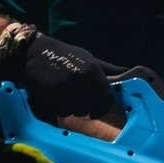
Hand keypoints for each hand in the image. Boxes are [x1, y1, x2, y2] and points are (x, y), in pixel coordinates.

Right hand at [0, 29, 119, 118]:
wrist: (33, 50)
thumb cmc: (64, 55)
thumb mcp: (89, 58)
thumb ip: (108, 70)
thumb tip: (130, 72)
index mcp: (93, 70)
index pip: (106, 98)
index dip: (102, 108)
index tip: (96, 112)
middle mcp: (82, 78)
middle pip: (88, 108)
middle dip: (81, 107)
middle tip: (72, 98)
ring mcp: (65, 85)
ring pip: (72, 111)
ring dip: (67, 107)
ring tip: (61, 95)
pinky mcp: (50, 91)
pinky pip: (58, 110)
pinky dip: (55, 107)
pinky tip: (51, 96)